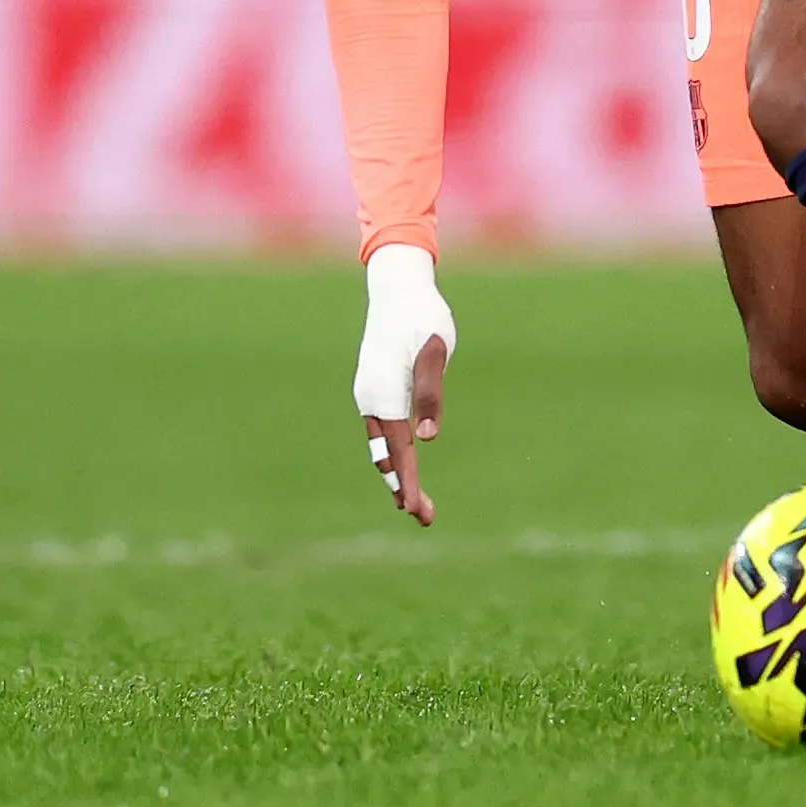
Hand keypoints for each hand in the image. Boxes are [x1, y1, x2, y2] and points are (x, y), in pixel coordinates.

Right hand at [355, 244, 455, 526]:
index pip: (398, 449)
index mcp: (383, 394)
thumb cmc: (422, 316)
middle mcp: (370, 400)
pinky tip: (403, 463)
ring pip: (382, 445)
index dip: (408, 481)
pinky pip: (382, 430)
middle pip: (386, 455)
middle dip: (403, 487)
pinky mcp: (376, 389)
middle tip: (425, 518)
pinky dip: (393, 452)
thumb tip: (428, 437)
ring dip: (398, 473)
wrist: (398, 288)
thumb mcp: (436, 351)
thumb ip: (431, 392)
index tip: (414, 510)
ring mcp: (370, 395)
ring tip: (413, 502)